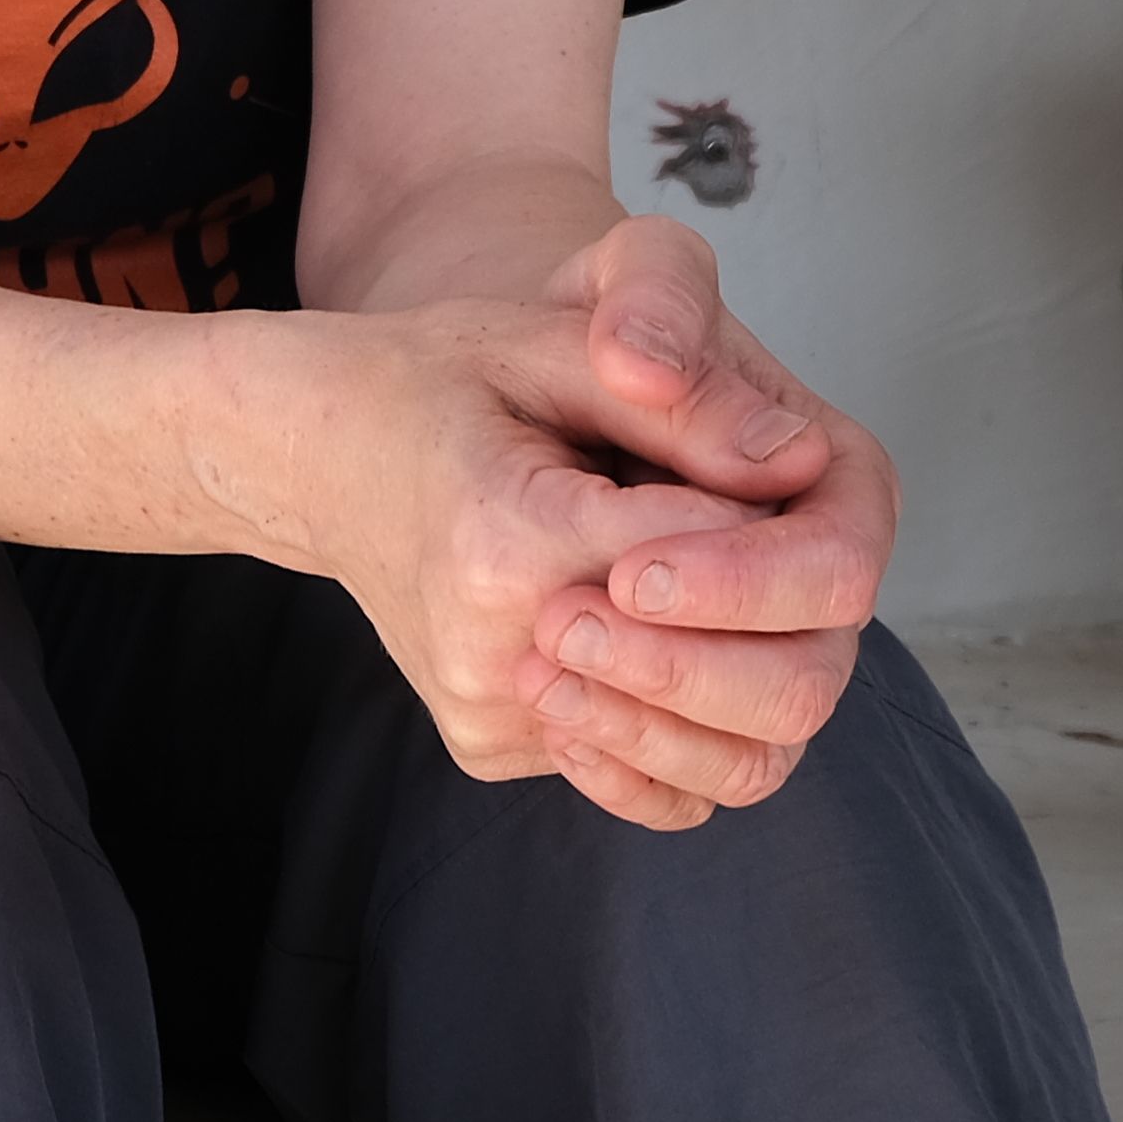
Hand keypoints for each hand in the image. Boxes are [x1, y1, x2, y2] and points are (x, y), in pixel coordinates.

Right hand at [221, 216, 891, 833]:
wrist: (321, 455)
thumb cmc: (441, 380)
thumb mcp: (552, 345)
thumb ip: (679, 403)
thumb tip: (802, 465)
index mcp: (508, 543)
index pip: (716, 553)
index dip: (765, 508)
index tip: (754, 464)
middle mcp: (495, 657)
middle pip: (732, 684)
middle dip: (779, 614)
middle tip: (764, 534)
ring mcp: (493, 719)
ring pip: (712, 761)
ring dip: (757, 680)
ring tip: (735, 595)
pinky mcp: (496, 751)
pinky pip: (650, 776)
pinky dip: (698, 723)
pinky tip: (682, 644)